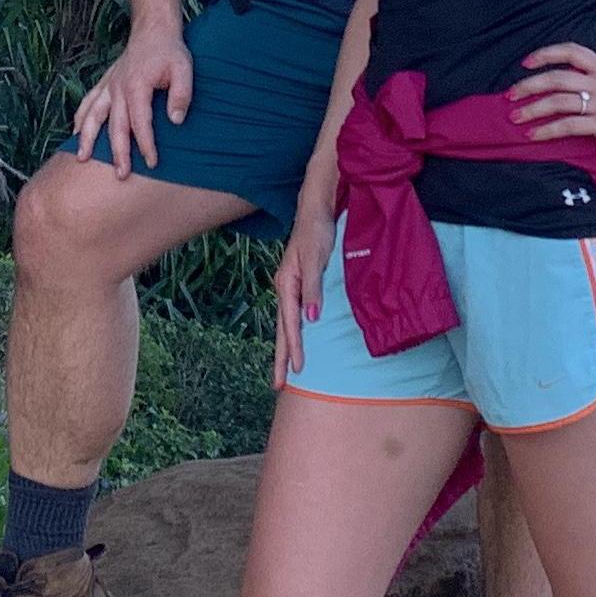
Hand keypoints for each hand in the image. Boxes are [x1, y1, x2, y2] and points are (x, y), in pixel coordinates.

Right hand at [74, 15, 192, 172]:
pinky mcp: (105, 84)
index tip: (152, 162)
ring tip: (82, 159)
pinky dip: (80, 119)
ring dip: (87, 138)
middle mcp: (118, 88)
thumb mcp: (184, 69)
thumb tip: (175, 120)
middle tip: (121, 175)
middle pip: (115, 126)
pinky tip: (76, 134)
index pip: (140, 122)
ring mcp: (108, 86)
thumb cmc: (170, 52)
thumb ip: (181, 94)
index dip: (146, 144)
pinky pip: (87, 103)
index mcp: (137, 86)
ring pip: (93, 116)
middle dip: (117, 152)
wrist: (153, 31)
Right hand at [271, 201, 334, 386]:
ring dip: (285, 349)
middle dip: (281, 358)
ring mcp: (290, 287)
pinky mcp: (298, 284)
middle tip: (278, 386)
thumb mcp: (316, 259)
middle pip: (281, 330)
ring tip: (284, 372)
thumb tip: (311, 318)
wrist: (315, 211)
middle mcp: (285, 288)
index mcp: (287, 284)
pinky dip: (292, 333)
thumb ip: (313, 288)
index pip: (290, 323)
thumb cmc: (316, 232)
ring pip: (285, 324)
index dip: (295, 347)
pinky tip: (296, 342)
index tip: (300, 370)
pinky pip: (293, 315)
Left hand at [509, 37, 595, 162]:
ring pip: (558, 101)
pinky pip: (569, 125)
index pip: (571, 51)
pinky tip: (534, 135)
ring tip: (515, 117)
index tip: (526, 62)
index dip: (546, 53)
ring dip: (532, 109)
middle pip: (557, 77)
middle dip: (528, 85)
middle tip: (510, 95)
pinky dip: (548, 129)